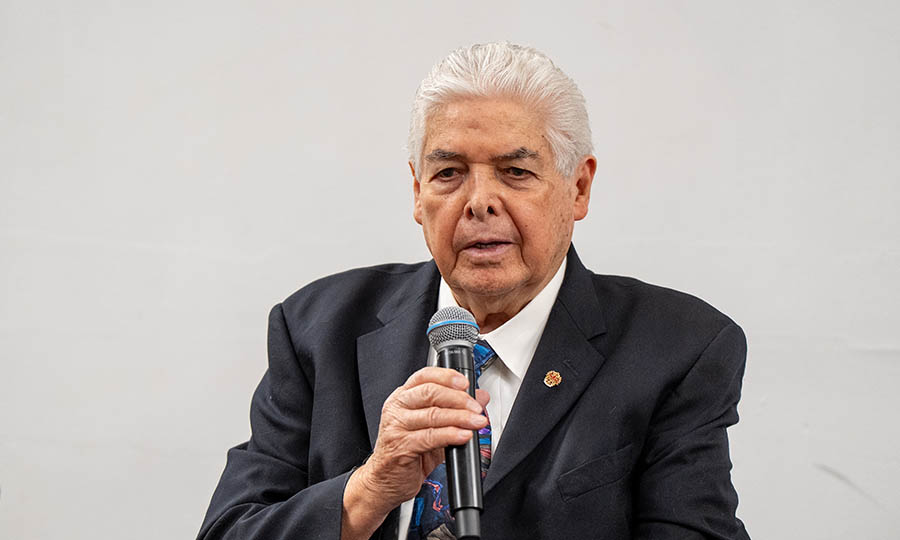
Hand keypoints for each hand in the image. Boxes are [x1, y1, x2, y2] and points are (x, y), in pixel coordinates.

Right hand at [341, 367, 488, 538]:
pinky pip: (430, 437)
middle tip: (476, 407)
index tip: (465, 383)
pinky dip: (451, 435)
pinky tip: (464, 435)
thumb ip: (455, 410)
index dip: (446, 376)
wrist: (384, 480)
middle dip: (458, 398)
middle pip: (430, 392)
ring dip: (460, 417)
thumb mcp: (433, 426)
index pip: (424, 376)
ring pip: (433, 414)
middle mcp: (397, 408)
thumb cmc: (406, 451)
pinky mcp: (401, 446)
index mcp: (403, 397)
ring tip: (476, 421)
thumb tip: (480, 397)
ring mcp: (396, 426)